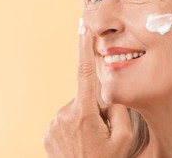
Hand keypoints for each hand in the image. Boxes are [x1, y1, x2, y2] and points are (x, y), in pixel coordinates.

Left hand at [43, 26, 132, 157]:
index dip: (84, 49)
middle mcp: (64, 116)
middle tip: (103, 130)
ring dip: (85, 118)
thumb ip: (118, 108)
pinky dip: (74, 126)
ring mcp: (54, 126)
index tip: (83, 29)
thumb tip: (106, 95)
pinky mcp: (48, 133)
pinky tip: (80, 141)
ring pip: (76, 109)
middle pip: (85, 98)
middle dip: (96, 107)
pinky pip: (65, 120)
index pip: (84, 73)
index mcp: (84, 114)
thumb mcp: (124, 136)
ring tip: (91, 139)